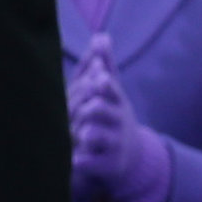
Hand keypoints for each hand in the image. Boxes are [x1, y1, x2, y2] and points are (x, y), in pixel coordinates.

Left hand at [70, 32, 169, 201]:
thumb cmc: (111, 118)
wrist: (127, 159)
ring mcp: (114, 144)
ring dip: (81, 132)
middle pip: (97, 109)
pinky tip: (74, 160)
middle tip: (76, 114)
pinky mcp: (108, 166)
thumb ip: (103, 65)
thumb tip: (100, 35)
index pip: (111, 90)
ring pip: (93, 133)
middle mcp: (118, 121)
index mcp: (116, 101)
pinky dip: (81, 161)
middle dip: (82, 110)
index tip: (100, 79)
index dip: (105, 85)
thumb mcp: (111, 93)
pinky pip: (89, 162)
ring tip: (78, 135)